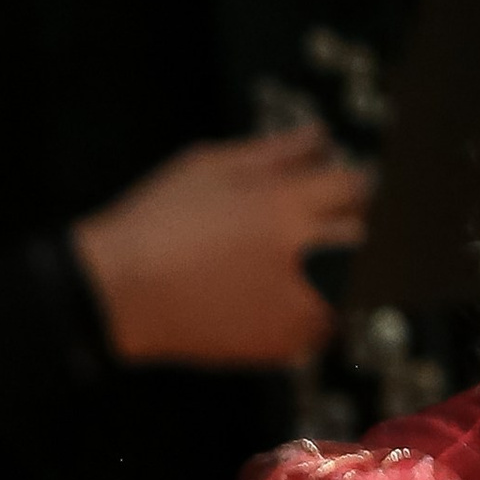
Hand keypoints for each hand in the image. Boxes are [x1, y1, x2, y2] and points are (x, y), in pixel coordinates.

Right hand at [68, 124, 371, 365]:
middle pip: (363, 233)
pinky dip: (317, 312)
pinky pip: (326, 326)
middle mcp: (300, 252)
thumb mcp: (207, 165)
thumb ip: (274, 151)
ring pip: (351, 283)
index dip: (353, 183)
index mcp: (284, 202)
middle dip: (350, 225)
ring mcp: (294, 302)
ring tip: (306, 266)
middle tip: (326, 227)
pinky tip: (287, 299)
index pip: (357, 184)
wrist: (115, 293)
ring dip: (338, 271)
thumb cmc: (152, 228)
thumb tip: (318, 138)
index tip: (347, 188)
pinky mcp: (279, 341)